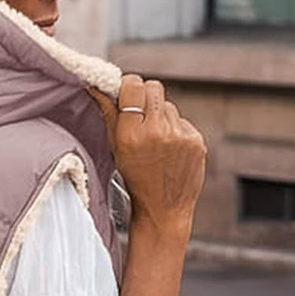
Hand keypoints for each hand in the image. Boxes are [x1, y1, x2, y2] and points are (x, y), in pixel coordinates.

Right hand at [88, 73, 207, 234]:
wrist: (163, 210)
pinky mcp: (196, 141)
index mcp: (131, 135)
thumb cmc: (136, 180)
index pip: (134, 85)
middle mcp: (156, 133)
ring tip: (157, 142)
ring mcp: (179, 137)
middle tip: (142, 117)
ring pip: (169, 105)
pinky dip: (176, 131)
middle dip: (146, 97)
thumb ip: (109, 114)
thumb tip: (98, 86)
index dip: (130, 86)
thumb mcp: (116, 149)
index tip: (127, 94)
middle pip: (153, 87)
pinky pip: (183, 122)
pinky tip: (170, 151)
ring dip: (161, 117)